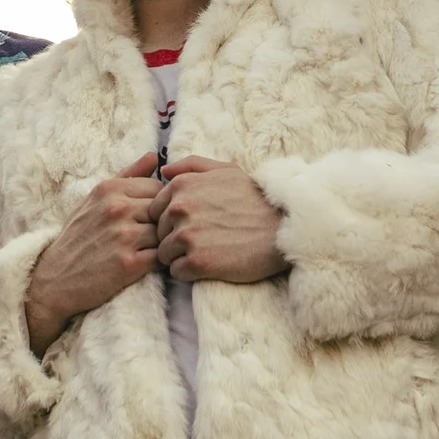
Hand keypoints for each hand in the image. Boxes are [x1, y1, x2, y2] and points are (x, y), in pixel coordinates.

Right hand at [24, 153, 161, 353]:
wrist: (54, 278)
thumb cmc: (77, 236)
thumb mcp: (94, 199)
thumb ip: (127, 176)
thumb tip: (155, 156)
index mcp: (109, 189)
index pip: (157, 187)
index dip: (157, 203)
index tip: (147, 217)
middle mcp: (117, 209)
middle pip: (163, 210)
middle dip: (161, 223)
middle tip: (149, 236)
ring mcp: (124, 236)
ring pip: (164, 233)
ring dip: (160, 243)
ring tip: (146, 250)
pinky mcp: (129, 264)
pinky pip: (161, 257)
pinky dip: (158, 261)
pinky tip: (145, 264)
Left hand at [152, 157, 290, 283]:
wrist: (283, 229)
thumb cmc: (255, 198)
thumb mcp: (226, 171)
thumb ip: (192, 166)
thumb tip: (163, 171)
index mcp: (182, 186)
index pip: (155, 211)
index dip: (171, 220)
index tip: (193, 225)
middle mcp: (180, 208)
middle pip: (158, 233)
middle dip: (174, 238)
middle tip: (203, 240)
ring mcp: (187, 235)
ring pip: (164, 254)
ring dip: (180, 256)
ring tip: (207, 252)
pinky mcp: (198, 261)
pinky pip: (176, 272)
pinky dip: (189, 272)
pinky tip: (209, 265)